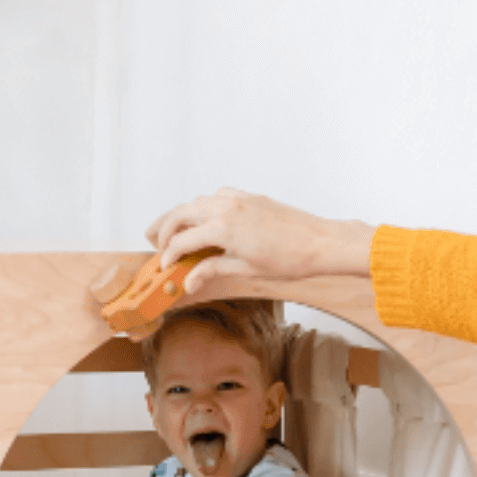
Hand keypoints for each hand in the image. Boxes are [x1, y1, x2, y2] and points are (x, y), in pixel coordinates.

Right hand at [145, 189, 375, 297]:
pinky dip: (205, 206)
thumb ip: (213, 270)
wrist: (321, 243)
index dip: (168, 256)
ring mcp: (239, 199)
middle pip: (181, 214)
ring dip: (182, 216)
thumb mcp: (247, 269)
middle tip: (155, 244)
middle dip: (164, 229)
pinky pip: (218, 195)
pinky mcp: (251, 197)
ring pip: (197, 202)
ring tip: (175, 232)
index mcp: (223, 228)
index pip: (182, 241)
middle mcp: (227, 208)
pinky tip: (207, 219)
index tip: (164, 267)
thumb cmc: (291, 259)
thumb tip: (190, 280)